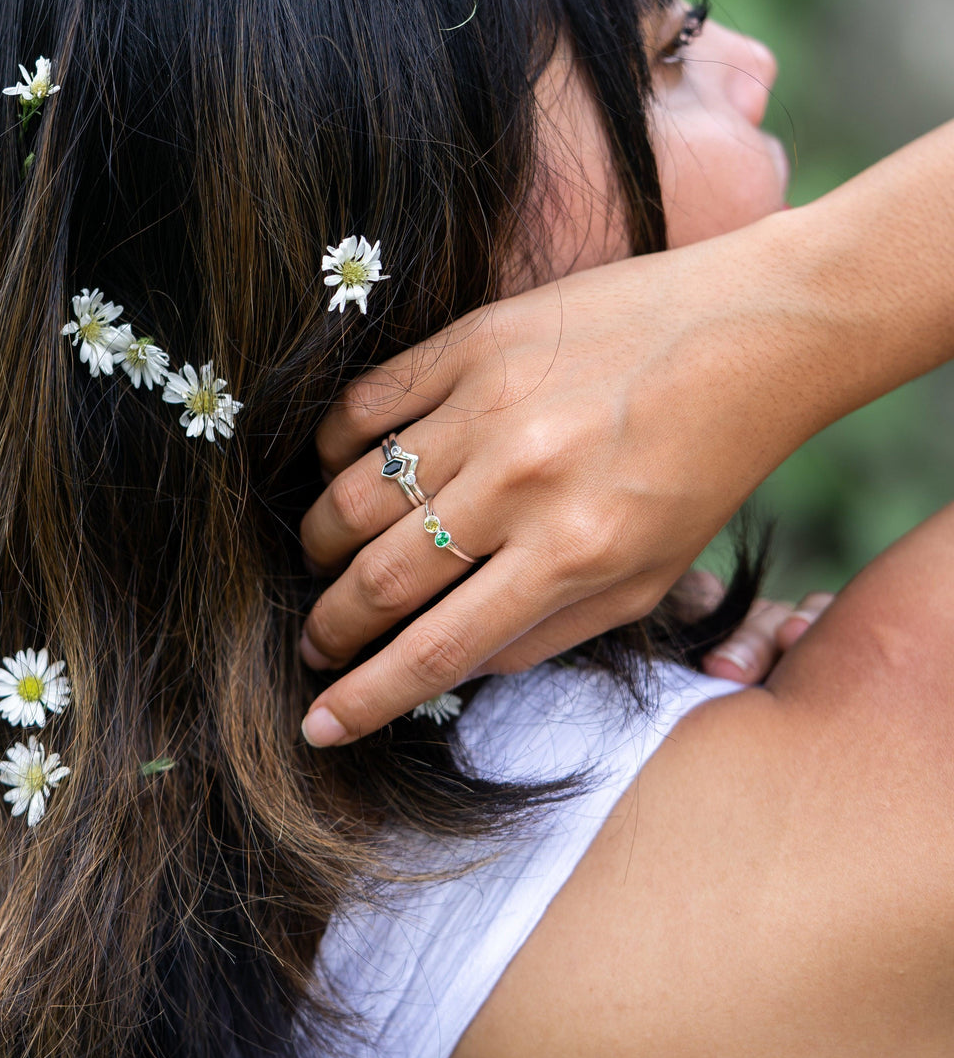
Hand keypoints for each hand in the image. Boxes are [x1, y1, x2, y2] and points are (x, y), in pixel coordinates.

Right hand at [298, 218, 835, 746]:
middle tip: (312, 641)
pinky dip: (331, 450)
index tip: (318, 723)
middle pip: (380, 578)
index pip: (438, 649)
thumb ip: (546, 632)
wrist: (745, 333)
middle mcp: (522, 484)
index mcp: (572, 554)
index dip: (364, 697)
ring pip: (352, 495)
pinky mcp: (470, 342)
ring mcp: (488, 406)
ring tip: (323, 560)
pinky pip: (362, 406)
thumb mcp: (647, 580)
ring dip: (320, 544)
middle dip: (327, 626)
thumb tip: (449, 661)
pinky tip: (339, 471)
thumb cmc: (701, 467)